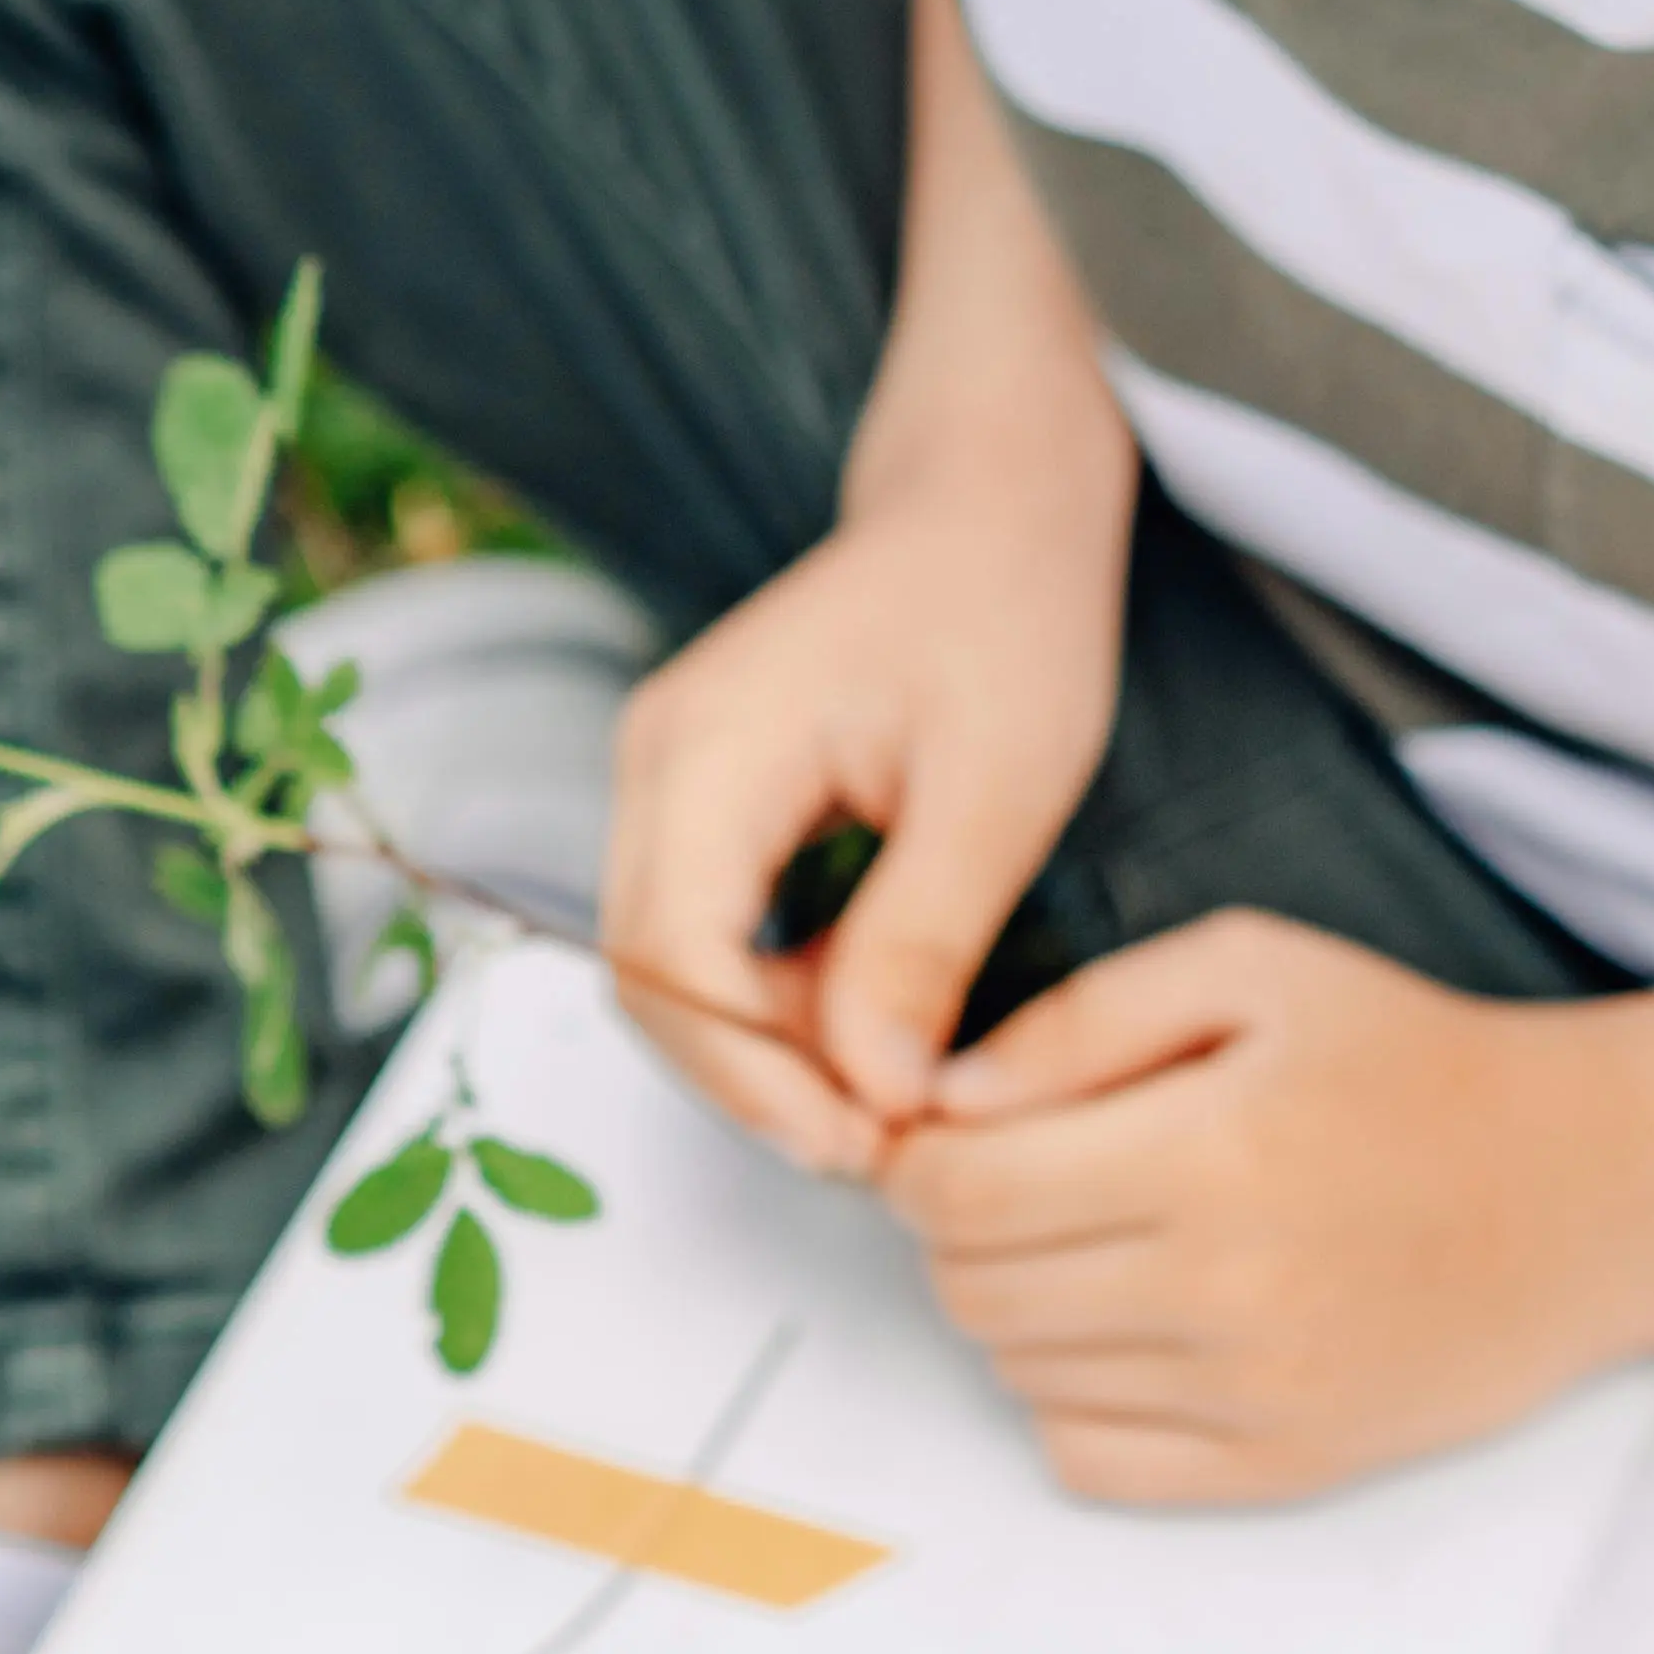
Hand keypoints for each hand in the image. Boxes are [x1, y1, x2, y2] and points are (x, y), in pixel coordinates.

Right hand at [600, 487, 1125, 1175]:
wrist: (990, 507)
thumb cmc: (1005, 614)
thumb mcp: (997, 790)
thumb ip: (923, 941)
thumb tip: (875, 1093)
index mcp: (711, 744)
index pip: (670, 959)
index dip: (752, 1077)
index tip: (865, 1141)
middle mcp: (658, 760)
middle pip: (647, 976)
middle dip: (753, 1082)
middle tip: (882, 1146)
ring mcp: (670, 777)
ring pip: (668, 968)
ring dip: (764, 1051)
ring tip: (889, 1095)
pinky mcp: (705, 798)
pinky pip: (703, 933)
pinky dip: (773, 1002)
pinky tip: (868, 1028)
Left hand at [880, 913, 1653, 1501]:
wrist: (1591, 1192)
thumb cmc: (1415, 1062)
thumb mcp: (1257, 968)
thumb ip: (1085, 1016)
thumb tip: (946, 1100)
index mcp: (1209, 1151)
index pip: (957, 1194)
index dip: (914, 1160)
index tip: (945, 1136)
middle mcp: (1222, 1289)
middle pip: (970, 1292)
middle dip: (957, 1232)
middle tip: (1017, 1183)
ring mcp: (1253, 1393)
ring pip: (1019, 1376)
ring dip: (1018, 1310)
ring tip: (1092, 1244)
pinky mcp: (1284, 1466)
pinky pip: (1089, 1458)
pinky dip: (1071, 1399)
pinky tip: (1128, 1329)